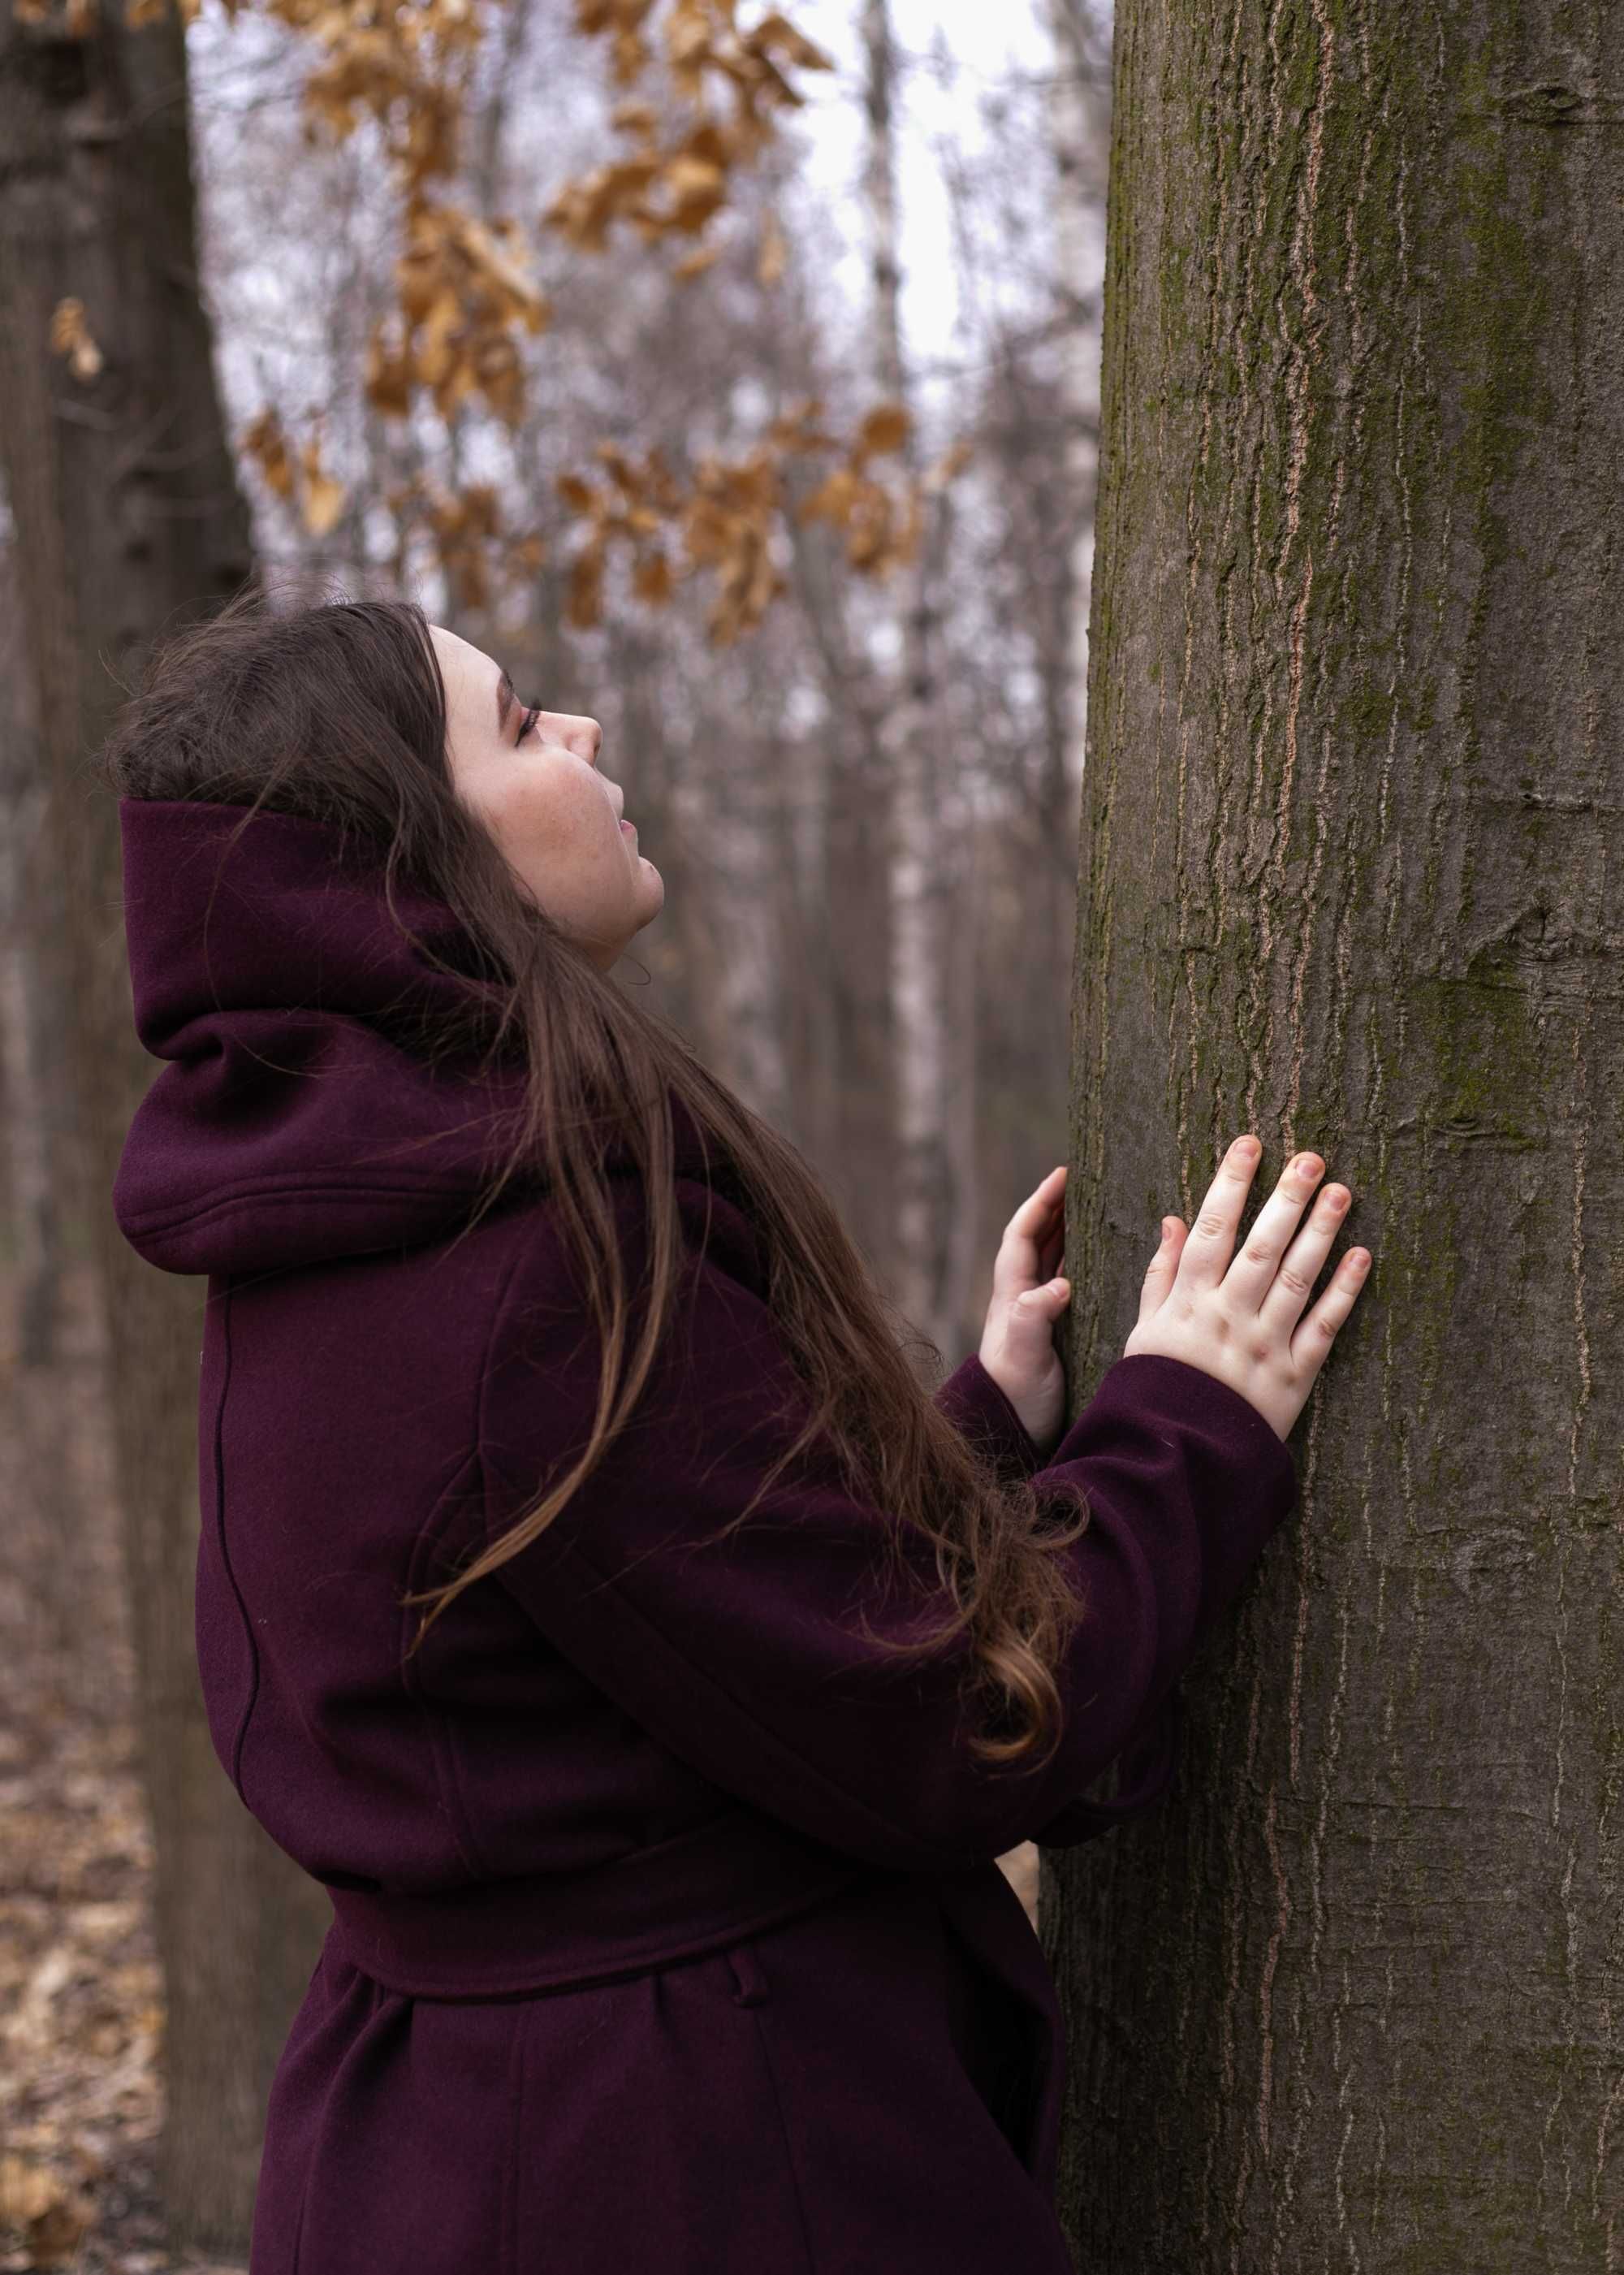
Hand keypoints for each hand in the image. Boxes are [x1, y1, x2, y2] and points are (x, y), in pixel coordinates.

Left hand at [978, 1164, 1071, 1454]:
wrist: (1010, 1433)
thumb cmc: (1015, 1393)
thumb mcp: (1025, 1353)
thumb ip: (1035, 1315)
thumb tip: (1058, 1285)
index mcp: (1012, 1293)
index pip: (1024, 1234)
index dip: (1041, 1203)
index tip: (1063, 1175)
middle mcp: (1023, 1297)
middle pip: (1039, 1240)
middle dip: (1058, 1209)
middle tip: (1085, 1181)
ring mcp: (1038, 1314)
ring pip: (1054, 1260)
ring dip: (1071, 1232)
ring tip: (1098, 1208)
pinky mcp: (1056, 1332)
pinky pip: (1069, 1284)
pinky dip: (1084, 1265)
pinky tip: (1105, 1261)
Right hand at [1124, 1135, 1370, 1440]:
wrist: (1176, 1457)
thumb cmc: (1156, 1388)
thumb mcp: (1144, 1329)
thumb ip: (1161, 1274)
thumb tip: (1174, 1220)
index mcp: (1189, 1302)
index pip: (1212, 1230)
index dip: (1231, 1184)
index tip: (1251, 1145)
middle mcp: (1228, 1317)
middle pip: (1262, 1247)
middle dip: (1287, 1198)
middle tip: (1312, 1158)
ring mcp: (1265, 1345)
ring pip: (1298, 1278)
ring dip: (1321, 1232)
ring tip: (1341, 1192)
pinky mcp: (1295, 1375)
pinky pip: (1324, 1326)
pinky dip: (1345, 1290)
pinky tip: (1361, 1255)